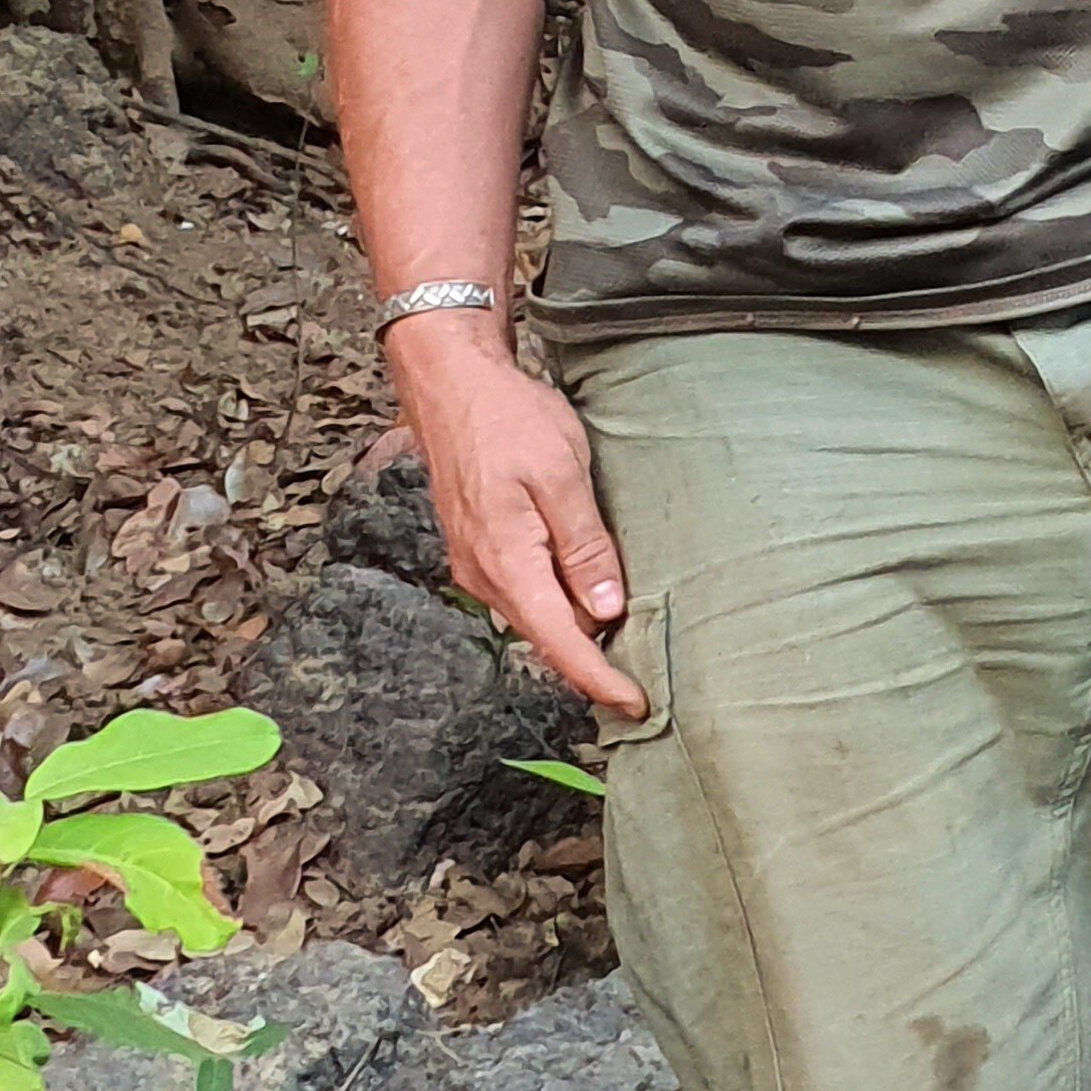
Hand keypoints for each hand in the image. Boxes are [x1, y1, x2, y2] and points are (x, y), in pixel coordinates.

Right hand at [384, 312, 647, 718]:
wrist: (448, 383)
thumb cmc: (506, 419)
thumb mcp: (562, 474)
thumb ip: (585, 546)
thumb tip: (606, 610)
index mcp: (508, 564)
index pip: (561, 643)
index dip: (600, 680)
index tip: (636, 706)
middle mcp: (484, 575)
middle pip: (547, 637)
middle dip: (592, 663)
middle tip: (642, 681)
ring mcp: (476, 563)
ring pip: (535, 614)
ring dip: (575, 629)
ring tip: (624, 637)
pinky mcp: (478, 547)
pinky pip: (522, 589)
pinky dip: (556, 599)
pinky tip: (585, 588)